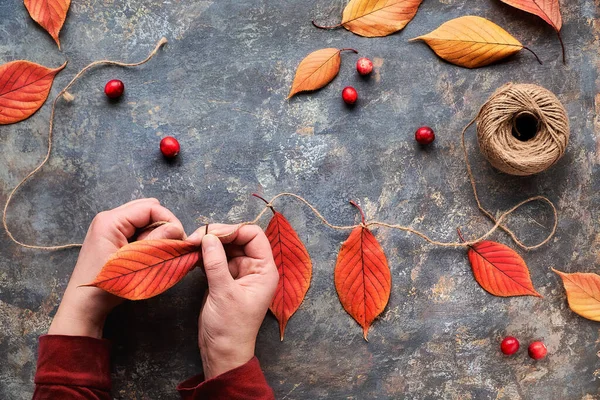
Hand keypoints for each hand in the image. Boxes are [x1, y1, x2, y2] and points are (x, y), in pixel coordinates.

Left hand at [48, 198, 185, 338]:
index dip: (169, 220)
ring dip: (157, 232)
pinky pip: (137, 229)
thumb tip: (177, 229)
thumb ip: (156, 242)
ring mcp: (109, 227)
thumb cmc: (106, 287)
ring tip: (161, 251)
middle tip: (172, 244)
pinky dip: (148, 238)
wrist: (83, 305)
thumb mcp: (135, 263)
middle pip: (147, 209)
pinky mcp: (111, 237)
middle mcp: (108, 218)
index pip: (150, 208)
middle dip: (164, 225)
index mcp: (110, 221)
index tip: (180, 239)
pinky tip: (150, 253)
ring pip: (144, 219)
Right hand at [186, 224, 277, 378]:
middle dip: (217, 235)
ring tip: (190, 245)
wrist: (221, 352)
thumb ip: (216, 263)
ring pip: (224, 246)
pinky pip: (215, 258)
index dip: (233, 230)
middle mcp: (254, 267)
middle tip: (194, 238)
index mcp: (264, 269)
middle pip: (237, 238)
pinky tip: (191, 255)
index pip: (253, 235)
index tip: (211, 234)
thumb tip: (208, 237)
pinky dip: (203, 254)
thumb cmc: (230, 328)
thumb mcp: (224, 293)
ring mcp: (238, 272)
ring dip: (207, 243)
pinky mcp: (224, 278)